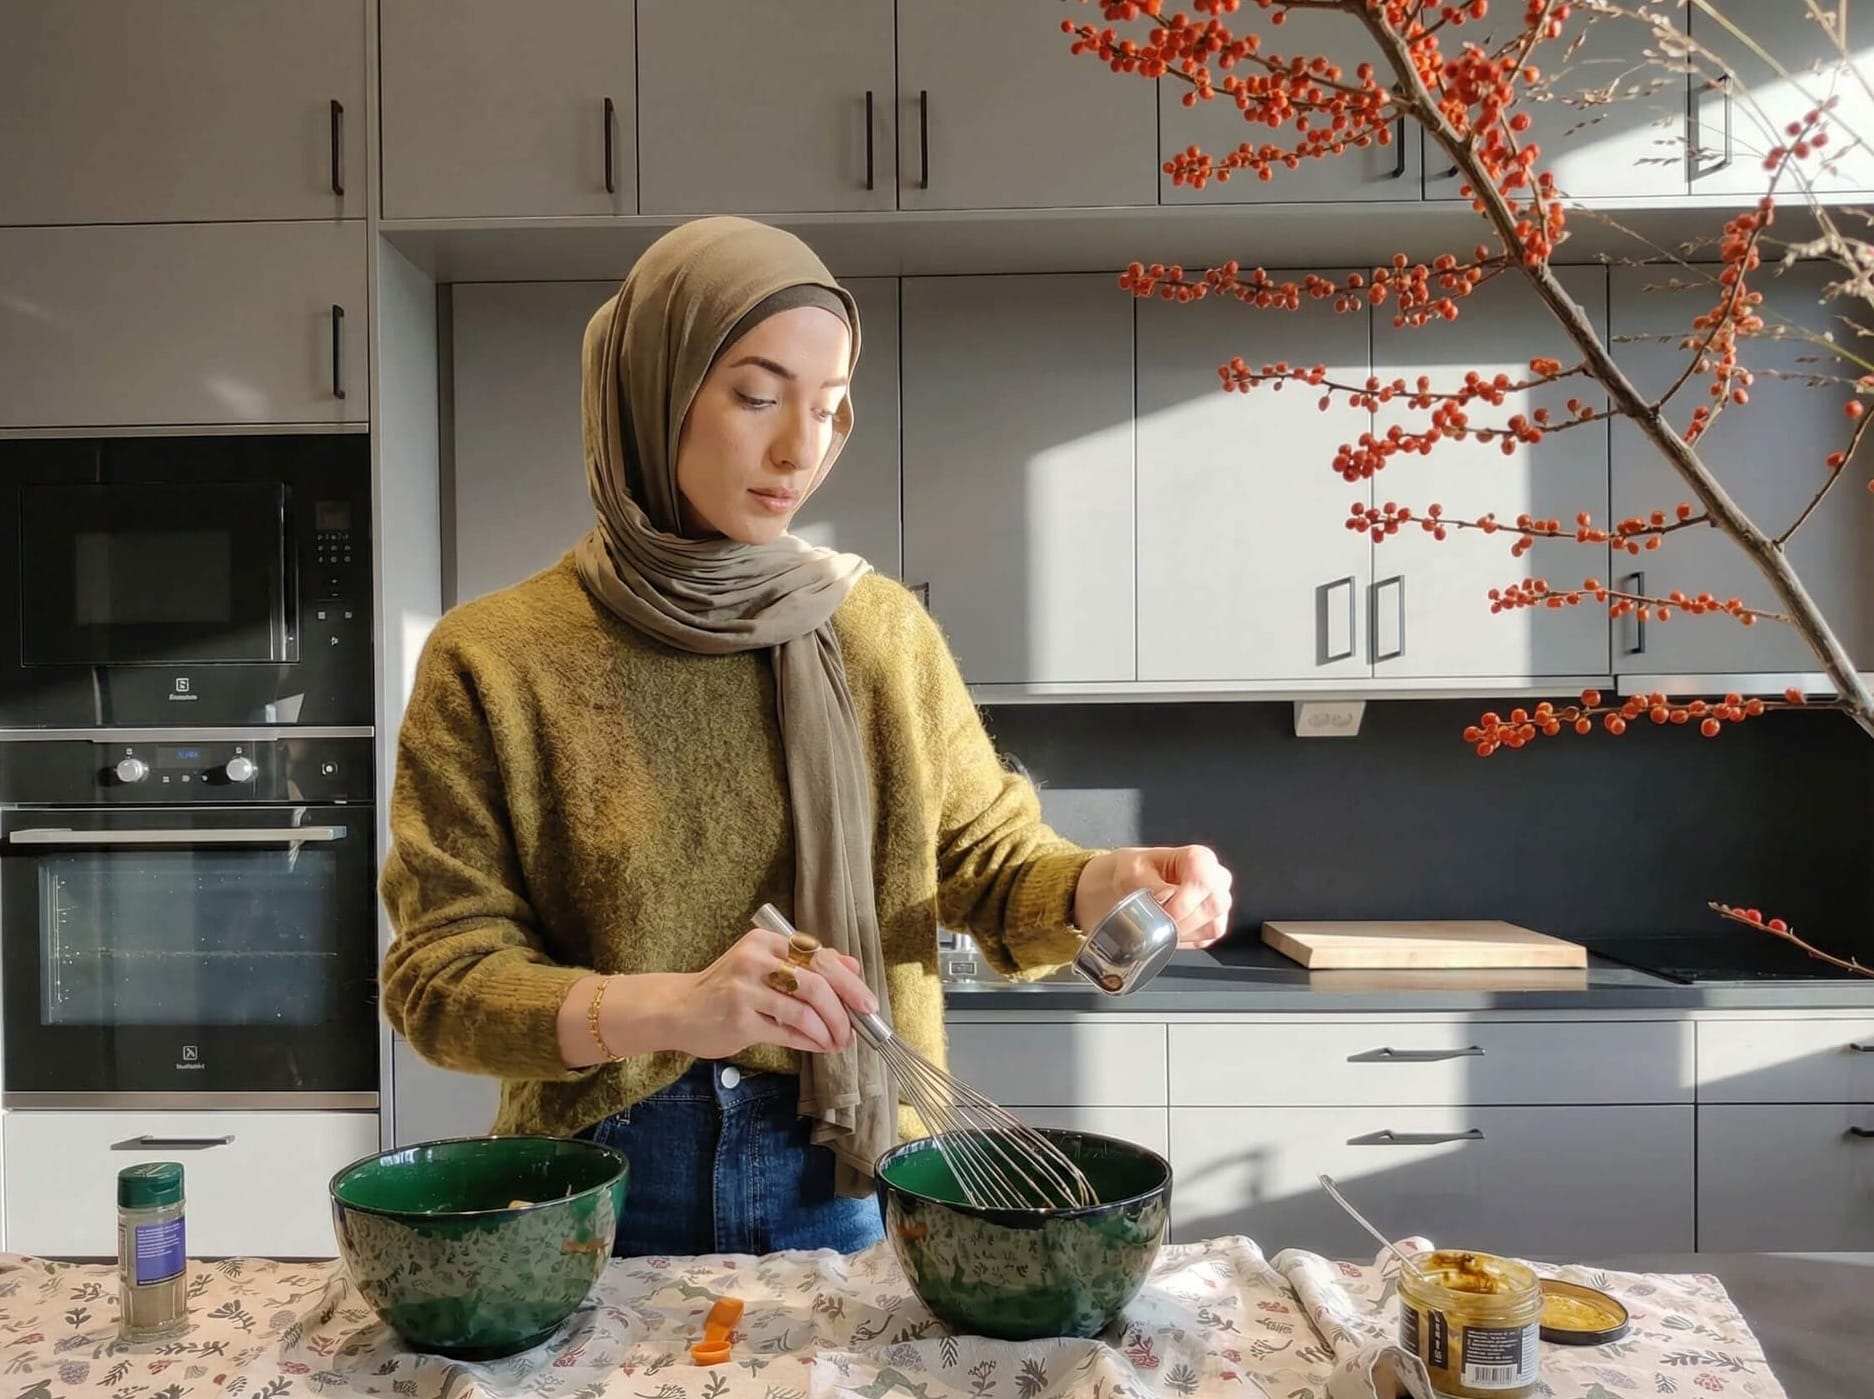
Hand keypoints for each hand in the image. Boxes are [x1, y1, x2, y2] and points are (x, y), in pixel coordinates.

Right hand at [664, 926, 879, 1059]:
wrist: (678, 1009)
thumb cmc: (727, 988)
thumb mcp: (765, 965)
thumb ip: (807, 964)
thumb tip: (853, 968)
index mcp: (767, 941)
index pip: (820, 958)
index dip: (849, 983)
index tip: (867, 1003)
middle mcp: (756, 959)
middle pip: (817, 982)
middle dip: (846, 1008)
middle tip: (858, 1028)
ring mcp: (745, 989)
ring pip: (805, 1011)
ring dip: (829, 1030)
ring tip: (838, 1042)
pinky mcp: (739, 1019)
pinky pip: (787, 1032)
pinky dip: (810, 1041)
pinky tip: (819, 1046)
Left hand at [1075, 845, 1233, 949]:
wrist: (1126, 887)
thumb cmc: (1132, 872)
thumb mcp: (1133, 872)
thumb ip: (1152, 885)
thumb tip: (1167, 900)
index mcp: (1199, 858)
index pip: (1205, 880)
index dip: (1185, 901)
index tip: (1164, 911)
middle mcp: (1215, 878)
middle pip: (1215, 904)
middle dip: (1184, 919)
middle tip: (1159, 922)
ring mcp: (1216, 903)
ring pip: (1214, 925)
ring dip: (1183, 932)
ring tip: (1159, 926)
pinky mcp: (1211, 924)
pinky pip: (1206, 939)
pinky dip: (1185, 940)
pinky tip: (1167, 932)